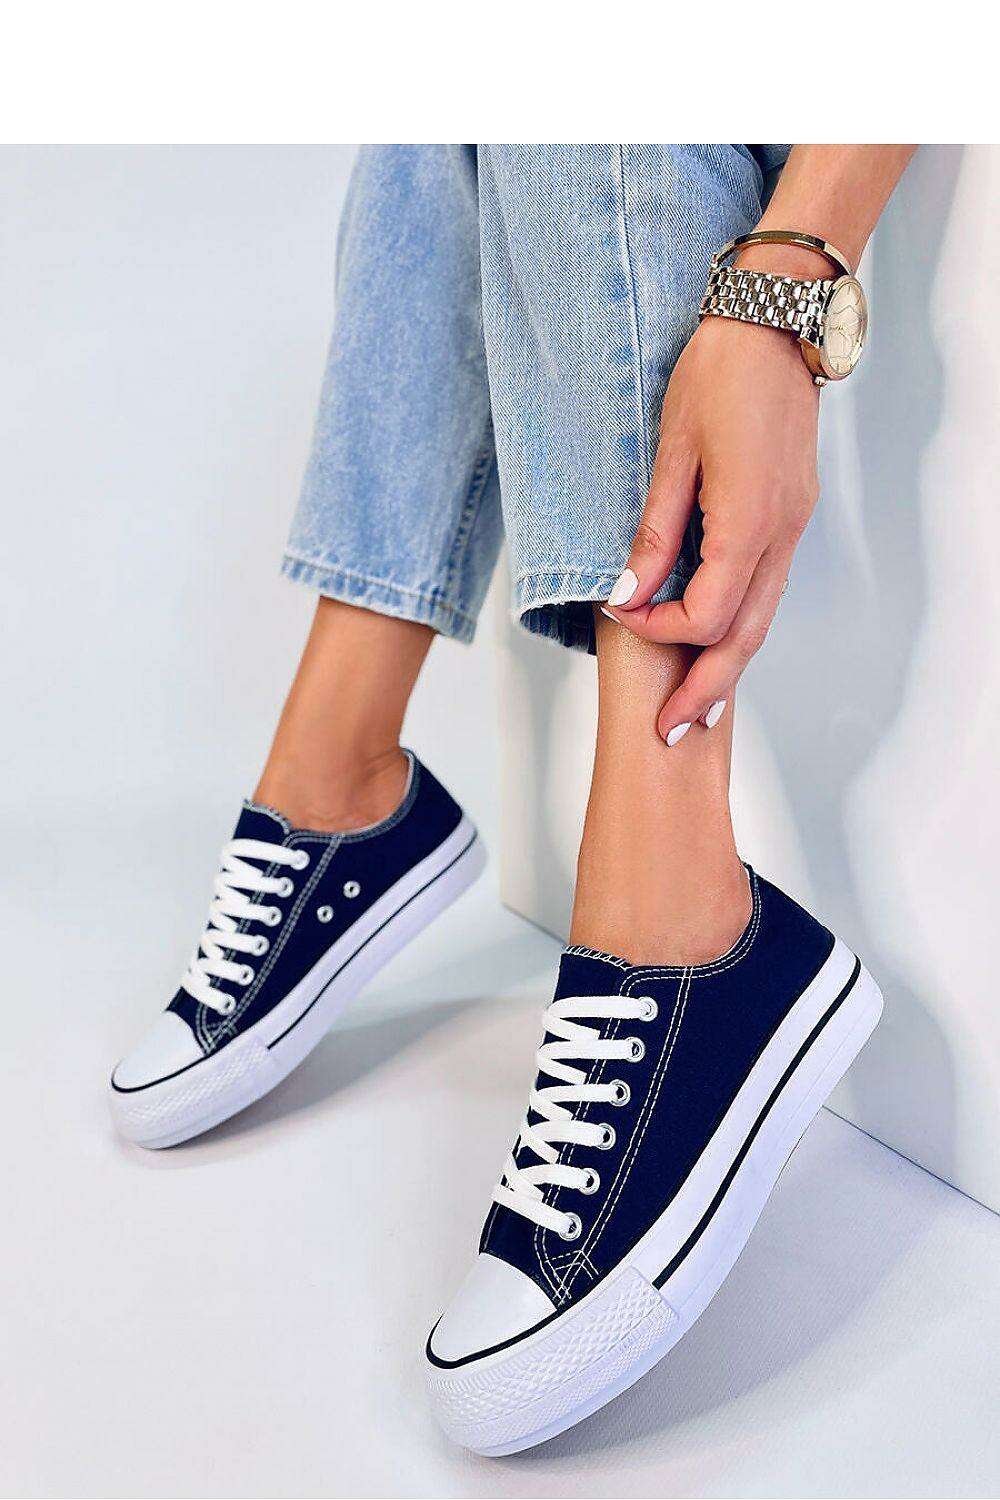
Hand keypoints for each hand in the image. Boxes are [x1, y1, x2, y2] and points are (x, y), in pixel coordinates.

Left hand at [603, 313, 819, 742]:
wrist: (775, 323)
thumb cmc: (717, 374)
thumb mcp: (671, 453)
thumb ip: (654, 533)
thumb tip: (627, 595)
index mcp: (748, 521)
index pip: (705, 613)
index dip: (659, 630)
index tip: (618, 618)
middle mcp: (780, 534)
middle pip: (746, 637)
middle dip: (705, 689)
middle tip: (670, 734)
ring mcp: (793, 527)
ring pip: (762, 618)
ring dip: (727, 667)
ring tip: (694, 709)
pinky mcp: (791, 515)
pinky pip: (767, 589)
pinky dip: (740, 626)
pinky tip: (715, 643)